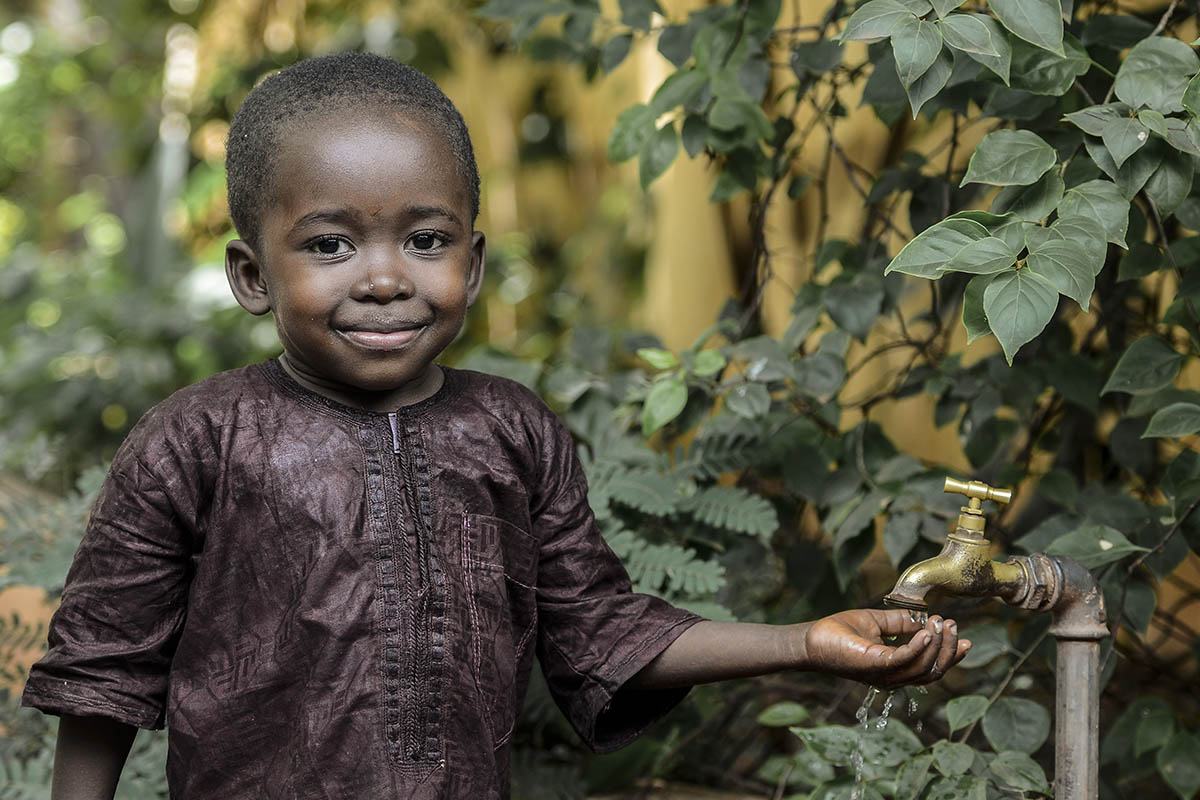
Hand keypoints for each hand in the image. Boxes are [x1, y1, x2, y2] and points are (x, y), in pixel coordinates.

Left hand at [802, 609, 969, 688]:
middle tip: (954, 626)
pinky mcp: (873, 665)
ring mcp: (884, 674)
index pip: (931, 669)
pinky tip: (927, 631)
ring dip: (937, 645)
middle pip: (933, 671)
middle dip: (949, 650)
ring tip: (942, 623)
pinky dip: (919, 646)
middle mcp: (893, 676)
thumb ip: (901, 623)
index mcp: (895, 668)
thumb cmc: (839, 632)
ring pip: (923, 667)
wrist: (811, 638)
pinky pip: (904, 659)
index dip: (950, 655)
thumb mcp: (877, 622)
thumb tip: (923, 619)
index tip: (963, 637)